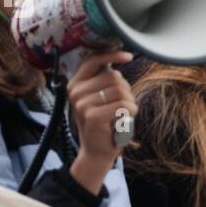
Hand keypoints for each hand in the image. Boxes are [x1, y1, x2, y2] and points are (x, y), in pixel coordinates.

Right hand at [68, 50, 137, 194]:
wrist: (96, 151)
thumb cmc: (103, 123)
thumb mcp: (100, 98)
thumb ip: (104, 80)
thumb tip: (118, 59)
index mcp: (75, 84)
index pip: (93, 60)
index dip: (112, 55)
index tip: (128, 56)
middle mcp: (75, 91)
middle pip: (114, 76)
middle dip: (126, 90)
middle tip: (121, 107)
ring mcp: (82, 103)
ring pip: (121, 90)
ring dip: (129, 103)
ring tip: (121, 115)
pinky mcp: (93, 115)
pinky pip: (124, 105)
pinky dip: (130, 113)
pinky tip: (122, 121)